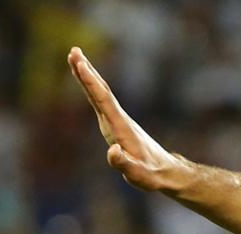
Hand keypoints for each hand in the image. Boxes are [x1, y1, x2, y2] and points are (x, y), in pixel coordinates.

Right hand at [67, 47, 190, 192]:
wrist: (167, 172)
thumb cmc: (152, 175)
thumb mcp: (139, 175)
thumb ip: (124, 164)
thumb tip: (112, 151)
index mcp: (122, 129)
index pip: (104, 101)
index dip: (91, 83)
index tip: (80, 64)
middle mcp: (120, 120)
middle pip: (102, 92)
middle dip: (87, 72)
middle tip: (74, 51)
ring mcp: (119, 121)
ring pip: (101, 95)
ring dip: (88, 76)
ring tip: (75, 58)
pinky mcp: (117, 125)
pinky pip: (102, 102)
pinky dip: (92, 89)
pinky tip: (87, 82)